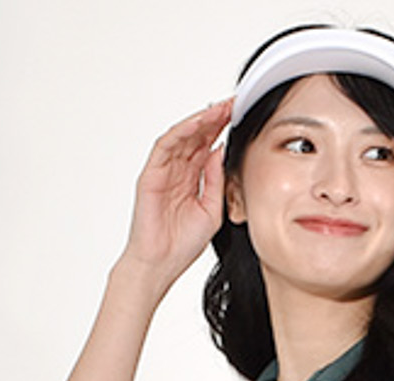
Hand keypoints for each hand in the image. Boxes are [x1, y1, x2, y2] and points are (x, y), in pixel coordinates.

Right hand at [120, 98, 233, 289]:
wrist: (161, 265)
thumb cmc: (182, 245)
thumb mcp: (212, 210)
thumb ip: (216, 180)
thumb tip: (222, 151)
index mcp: (193, 179)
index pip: (209, 146)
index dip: (224, 129)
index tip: (242, 116)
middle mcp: (178, 171)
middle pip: (197, 136)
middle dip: (216, 118)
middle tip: (234, 103)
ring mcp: (164, 171)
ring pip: (183, 136)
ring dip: (201, 120)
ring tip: (219, 109)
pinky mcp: (151, 175)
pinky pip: (166, 146)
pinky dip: (181, 132)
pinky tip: (197, 124)